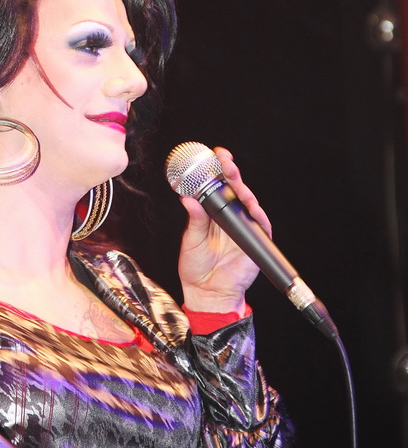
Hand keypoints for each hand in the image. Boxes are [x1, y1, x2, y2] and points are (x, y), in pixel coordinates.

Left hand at [178, 147, 270, 313]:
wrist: (207, 292)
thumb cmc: (196, 266)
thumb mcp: (191, 239)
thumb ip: (194, 219)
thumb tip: (188, 198)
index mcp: (214, 214)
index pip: (218, 187)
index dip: (217, 170)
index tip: (214, 154)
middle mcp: (231, 217)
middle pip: (234, 189)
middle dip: (231, 172)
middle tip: (224, 159)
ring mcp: (244, 228)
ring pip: (248, 202)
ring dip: (242, 189)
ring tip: (234, 178)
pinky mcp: (256, 241)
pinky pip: (260, 224)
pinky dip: (256, 214)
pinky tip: (251, 205)